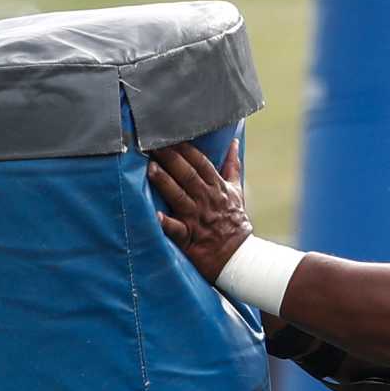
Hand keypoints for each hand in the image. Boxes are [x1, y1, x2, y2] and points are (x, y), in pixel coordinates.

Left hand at [149, 139, 251, 283]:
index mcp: (217, 187)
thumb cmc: (234, 221)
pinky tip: (154, 214)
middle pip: (188, 175)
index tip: (170, 134)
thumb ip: (232, 166)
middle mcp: (206, 199)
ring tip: (150, 168)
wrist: (239, 256)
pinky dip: (166, 222)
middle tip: (153, 143)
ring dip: (165, 182)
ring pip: (179, 196)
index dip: (186, 148)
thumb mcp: (237, 191)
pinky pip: (176, 229)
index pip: (201, 163)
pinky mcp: (189, 236)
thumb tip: (234, 142)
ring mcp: (197, 217)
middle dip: (171, 158)